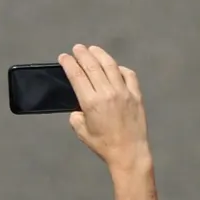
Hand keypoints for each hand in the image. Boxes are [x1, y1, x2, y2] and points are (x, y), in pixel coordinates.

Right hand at [59, 44, 148, 170]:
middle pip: (93, 66)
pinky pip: (128, 74)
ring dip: (100, 55)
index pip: (77, 76)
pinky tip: (114, 66)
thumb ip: (76, 116)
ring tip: (93, 49)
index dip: (69, 64)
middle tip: (77, 48)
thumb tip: (79, 107)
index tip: (63, 57)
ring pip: (110, 66)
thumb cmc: (103, 144)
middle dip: (83, 55)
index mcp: (91, 102)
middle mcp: (107, 92)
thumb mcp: (81, 132)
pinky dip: (119, 68)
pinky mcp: (136, 94)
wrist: (128, 151)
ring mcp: (124, 91)